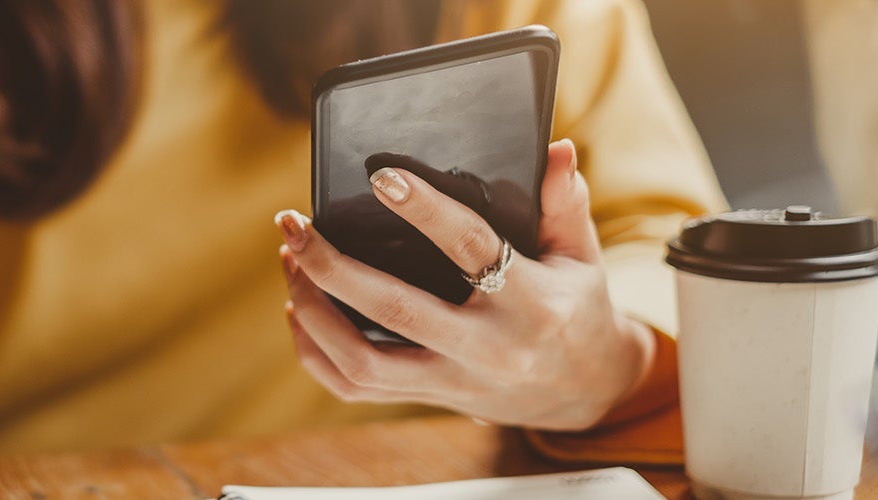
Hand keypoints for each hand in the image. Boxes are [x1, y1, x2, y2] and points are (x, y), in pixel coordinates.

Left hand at [275, 139, 654, 430]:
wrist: (586, 392)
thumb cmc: (576, 308)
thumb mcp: (582, 255)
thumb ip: (565, 203)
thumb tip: (555, 149)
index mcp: (531, 303)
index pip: (471, 248)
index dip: (425, 211)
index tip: (382, 177)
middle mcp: (487, 348)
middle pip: (394, 310)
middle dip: (332, 266)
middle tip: (294, 224)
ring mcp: (452, 380)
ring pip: (362, 361)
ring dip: (313, 311)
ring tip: (291, 260)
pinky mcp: (429, 398)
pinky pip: (355, 387)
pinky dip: (315, 352)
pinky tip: (298, 309)